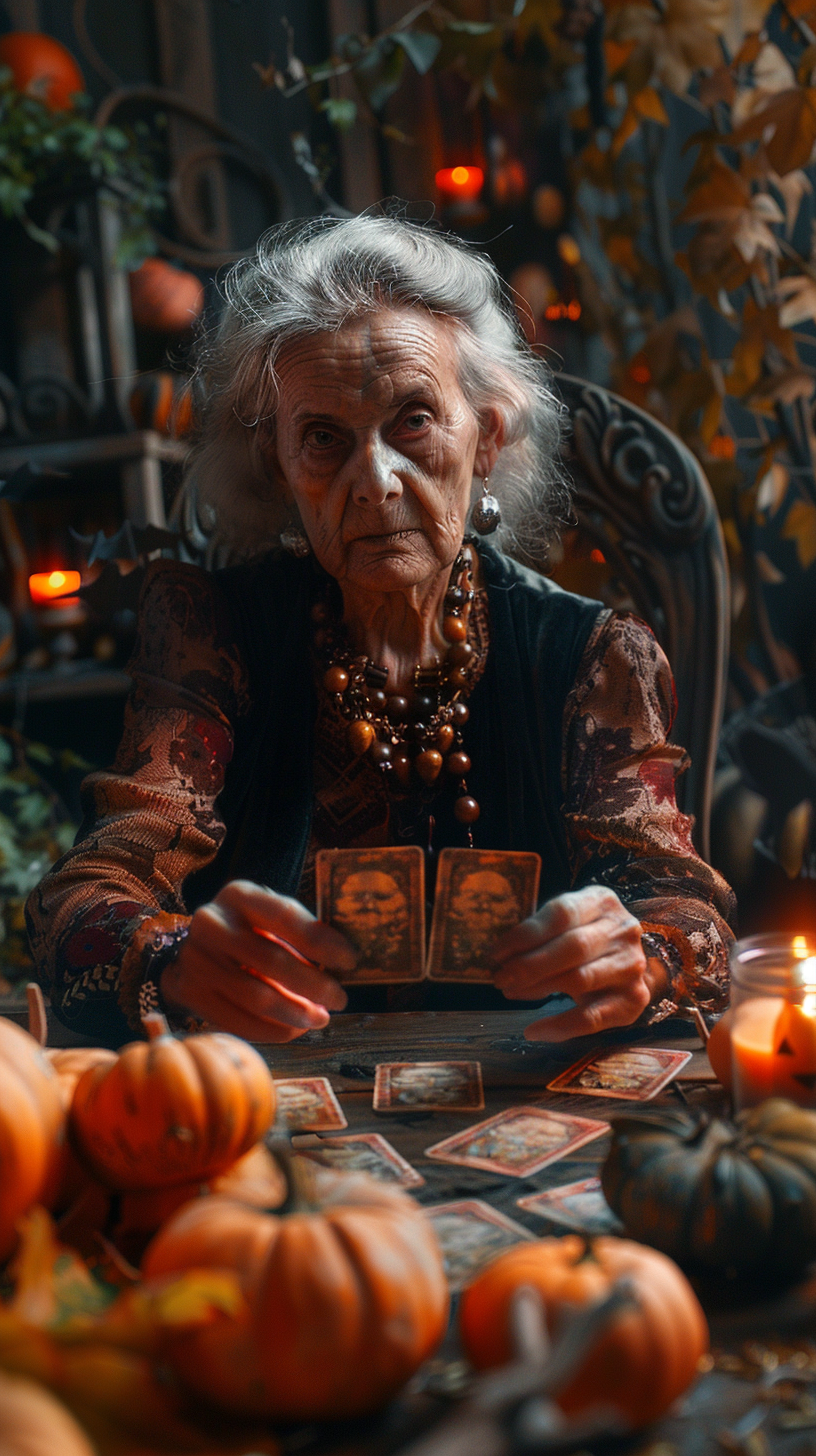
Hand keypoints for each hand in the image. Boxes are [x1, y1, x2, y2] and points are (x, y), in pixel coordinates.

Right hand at [161, 880, 354, 1041]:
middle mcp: (211, 924)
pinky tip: (294, 1029)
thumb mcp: (268, 916)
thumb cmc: (248, 930)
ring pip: (256, 997)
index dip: (320, 941)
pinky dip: (273, 1030)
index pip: (284, 916)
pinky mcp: (191, 993)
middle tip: (339, 999)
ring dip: (295, 1014)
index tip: (350, 961)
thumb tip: (343, 963)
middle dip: (313, 985)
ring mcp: (196, 960)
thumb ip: (300, 931)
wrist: (194, 947)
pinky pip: (238, 1022)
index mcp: (238, 895)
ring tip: (319, 1018)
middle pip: (271, 961)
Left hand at [491, 885, 662, 1040]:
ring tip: (511, 992)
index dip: (525, 934)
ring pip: (580, 980)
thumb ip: (539, 930)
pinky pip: (591, 1018)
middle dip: (529, 965)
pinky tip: (533, 1030)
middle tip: (499, 978)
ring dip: (538, 989)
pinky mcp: (634, 1000)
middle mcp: (623, 931)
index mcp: (601, 902)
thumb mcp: (567, 921)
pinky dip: (558, 1027)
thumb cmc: (583, 936)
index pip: (562, 913)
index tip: (496, 953)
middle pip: (573, 947)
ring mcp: (632, 966)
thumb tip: (496, 955)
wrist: (625, 959)